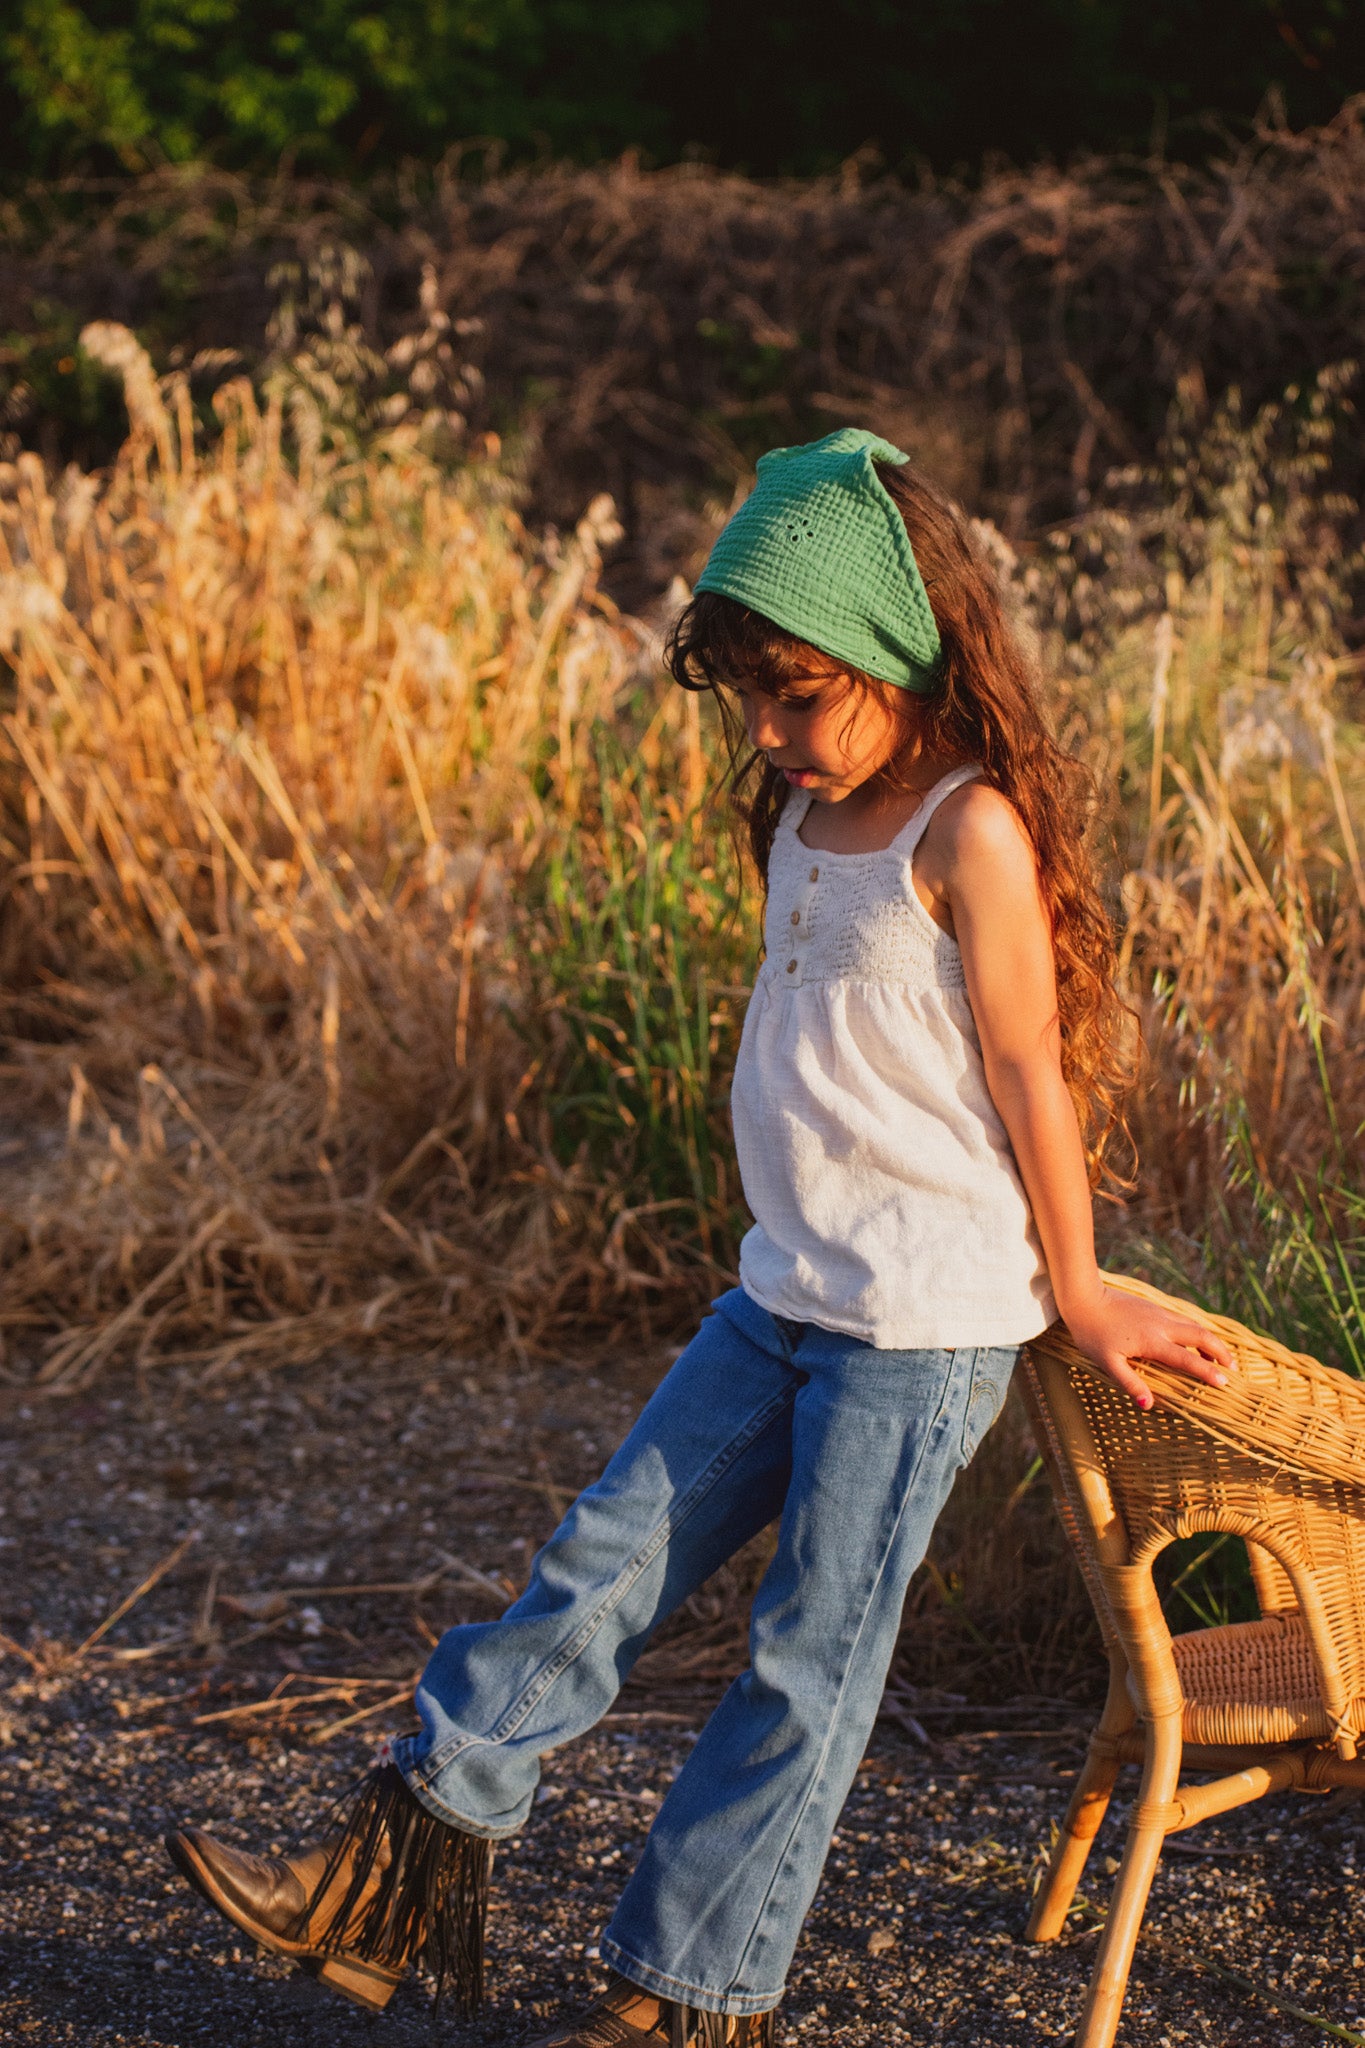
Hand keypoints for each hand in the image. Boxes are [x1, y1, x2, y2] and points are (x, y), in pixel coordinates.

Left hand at [1059, 1283, 1233, 1408]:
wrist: (1084, 1298)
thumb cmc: (1093, 1334)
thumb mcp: (1107, 1363)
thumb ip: (1129, 1383)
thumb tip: (1149, 1405)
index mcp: (1152, 1341)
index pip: (1188, 1358)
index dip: (1208, 1371)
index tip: (1225, 1383)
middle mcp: (1162, 1325)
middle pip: (1202, 1336)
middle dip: (1221, 1352)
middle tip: (1233, 1369)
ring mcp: (1160, 1314)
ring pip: (1194, 1325)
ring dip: (1211, 1341)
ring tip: (1219, 1358)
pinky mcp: (1155, 1307)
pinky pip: (1183, 1320)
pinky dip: (1196, 1332)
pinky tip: (1193, 1342)